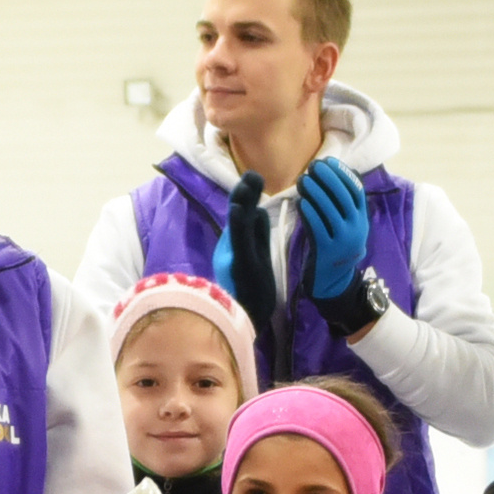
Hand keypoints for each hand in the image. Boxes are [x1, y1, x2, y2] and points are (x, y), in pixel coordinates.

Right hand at [214, 171, 277, 339]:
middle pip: (240, 215)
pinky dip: (237, 225)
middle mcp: (233, 247)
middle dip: (244, 194)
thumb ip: (256, 235)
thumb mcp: (253, 257)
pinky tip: (238, 210)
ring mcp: (235, 256)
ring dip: (242, 202)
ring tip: (247, 181)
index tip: (252, 178)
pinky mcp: (239, 266)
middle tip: (251, 174)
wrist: (246, 319)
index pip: (243, 215)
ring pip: (239, 224)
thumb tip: (260, 211)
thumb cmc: (249, 291)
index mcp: (238, 243)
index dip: (246, 196)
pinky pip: (239, 242)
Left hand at [299, 155, 370, 298]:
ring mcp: (343, 240)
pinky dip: (311, 213)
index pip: (356, 191)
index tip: (329, 162)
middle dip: (330, 179)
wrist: (333, 281)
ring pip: (331, 211)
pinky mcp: (328, 250)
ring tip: (304, 179)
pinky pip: (319, 228)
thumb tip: (331, 177)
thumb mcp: (344, 226)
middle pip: (344, 198)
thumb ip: (340, 206)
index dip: (343, 175)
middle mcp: (356, 228)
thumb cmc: (334, 247)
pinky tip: (302, 202)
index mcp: (361, 220)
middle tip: (314, 166)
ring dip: (317, 193)